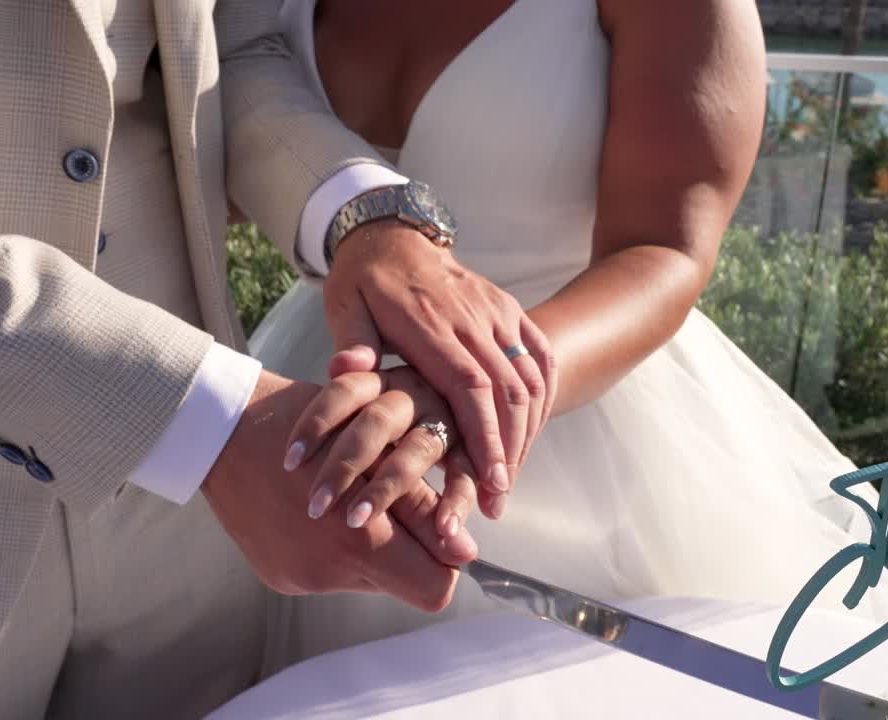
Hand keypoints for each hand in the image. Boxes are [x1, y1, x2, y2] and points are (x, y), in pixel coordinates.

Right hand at [202, 371, 477, 611]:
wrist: (223, 430)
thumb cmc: (311, 424)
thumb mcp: (379, 453)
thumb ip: (424, 508)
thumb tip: (468, 553)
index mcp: (356, 539)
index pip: (433, 587)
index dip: (444, 556)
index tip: (438, 524)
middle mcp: (327, 571)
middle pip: (402, 584)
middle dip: (410, 549)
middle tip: (398, 507)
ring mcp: (299, 578)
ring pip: (368, 579)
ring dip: (372, 544)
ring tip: (354, 499)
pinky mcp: (279, 577)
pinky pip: (330, 575)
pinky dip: (337, 546)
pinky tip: (322, 510)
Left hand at [322, 220, 556, 517]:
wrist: (393, 235)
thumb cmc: (364, 282)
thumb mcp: (345, 306)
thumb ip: (351, 341)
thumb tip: (345, 370)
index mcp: (431, 322)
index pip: (470, 385)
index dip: (484, 435)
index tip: (490, 480)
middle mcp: (473, 317)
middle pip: (508, 390)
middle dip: (509, 449)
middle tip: (498, 500)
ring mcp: (497, 311)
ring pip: (529, 378)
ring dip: (527, 432)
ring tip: (509, 480)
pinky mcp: (510, 309)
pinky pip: (540, 357)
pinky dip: (543, 399)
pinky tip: (531, 434)